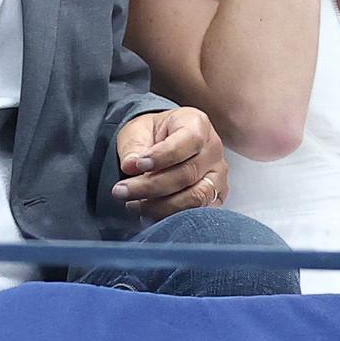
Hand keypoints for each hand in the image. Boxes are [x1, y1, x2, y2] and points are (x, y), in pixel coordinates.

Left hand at [112, 106, 227, 220]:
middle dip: (151, 186)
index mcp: (197, 124)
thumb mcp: (137, 131)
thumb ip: (133, 147)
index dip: (163, 156)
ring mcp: (218, 175)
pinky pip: (199, 212)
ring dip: (160, 206)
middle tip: (121, 191)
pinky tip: (148, 214)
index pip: (189, 140)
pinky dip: (171, 217)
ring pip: (196, 197)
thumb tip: (130, 166)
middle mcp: (213, 149)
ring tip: (133, 204)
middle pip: (188, 174)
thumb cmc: (152, 135)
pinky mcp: (216, 196)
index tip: (138, 165)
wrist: (165, 145)